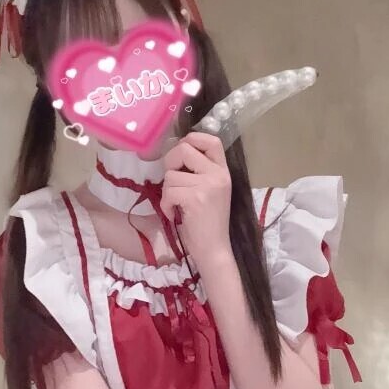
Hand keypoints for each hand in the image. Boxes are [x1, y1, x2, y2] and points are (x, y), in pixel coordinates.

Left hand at [161, 132, 231, 267]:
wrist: (214, 249)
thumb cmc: (208, 223)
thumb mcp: (210, 192)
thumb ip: (200, 173)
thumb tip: (177, 154)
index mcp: (223, 172)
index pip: (212, 140)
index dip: (192, 139)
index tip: (181, 155)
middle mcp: (218, 175)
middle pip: (185, 149)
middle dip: (170, 163)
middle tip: (172, 181)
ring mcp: (208, 185)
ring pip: (171, 175)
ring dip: (167, 192)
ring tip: (175, 205)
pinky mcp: (195, 198)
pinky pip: (168, 191)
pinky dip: (166, 205)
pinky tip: (174, 214)